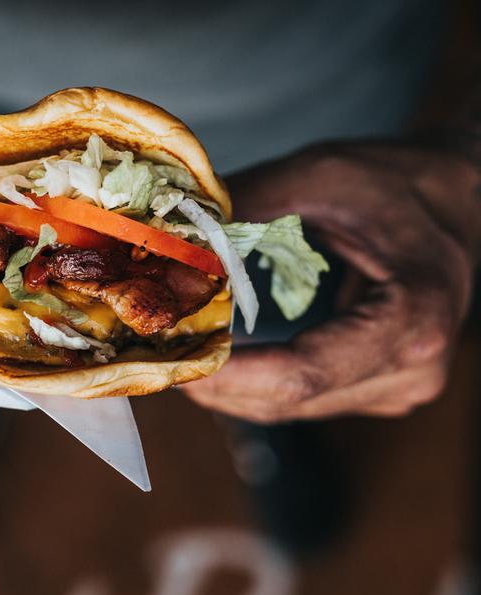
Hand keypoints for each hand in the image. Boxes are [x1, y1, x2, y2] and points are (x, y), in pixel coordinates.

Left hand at [182, 142, 478, 421]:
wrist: (456, 199)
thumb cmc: (396, 184)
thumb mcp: (318, 178)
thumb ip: (243, 208)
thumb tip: (165, 235)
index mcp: (409, 322)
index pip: (300, 376)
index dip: (224, 375)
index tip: (168, 355)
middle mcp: (409, 373)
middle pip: (284, 401)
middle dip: (210, 380)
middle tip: (150, 347)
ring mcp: (394, 389)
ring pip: (285, 409)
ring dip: (223, 385)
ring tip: (172, 346)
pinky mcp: (374, 388)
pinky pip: (297, 401)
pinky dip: (247, 381)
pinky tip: (213, 352)